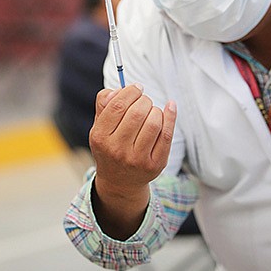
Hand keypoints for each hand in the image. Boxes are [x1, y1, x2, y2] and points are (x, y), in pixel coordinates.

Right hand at [89, 85, 175, 238]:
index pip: (117, 106)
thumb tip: (121, 89)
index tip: (137, 88)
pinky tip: (169, 107)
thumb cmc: (110, 145)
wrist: (119, 182)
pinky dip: (170, 116)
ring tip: (151, 112)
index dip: (130, 92)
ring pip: (154, 123)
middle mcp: (117, 150)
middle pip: (137, 113)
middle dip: (144, 100)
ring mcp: (137, 159)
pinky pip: (167, 135)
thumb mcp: (99, 126)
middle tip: (144, 101)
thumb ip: (104, 103)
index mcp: (100, 137)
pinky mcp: (155, 164)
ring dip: (156, 110)